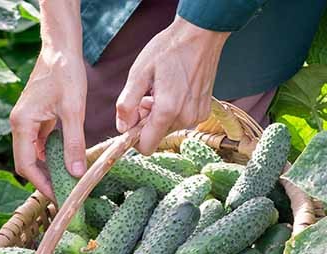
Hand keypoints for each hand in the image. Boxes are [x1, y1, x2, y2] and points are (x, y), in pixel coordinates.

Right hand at [10, 1, 86, 198]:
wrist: (60, 47)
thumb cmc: (65, 73)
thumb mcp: (73, 110)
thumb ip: (74, 143)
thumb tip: (76, 173)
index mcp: (22, 123)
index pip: (26, 165)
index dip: (41, 184)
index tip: (58, 196)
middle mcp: (18, 124)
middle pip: (26, 162)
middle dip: (43, 180)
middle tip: (63, 194)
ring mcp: (25, 121)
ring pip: (32, 154)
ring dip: (46, 169)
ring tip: (66, 181)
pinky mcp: (34, 118)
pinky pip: (39, 144)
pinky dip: (50, 155)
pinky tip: (65, 161)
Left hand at [116, 16, 229, 153]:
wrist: (200, 34)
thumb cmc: (168, 50)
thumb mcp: (138, 73)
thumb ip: (126, 104)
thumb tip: (122, 128)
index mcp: (167, 111)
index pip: (146, 147)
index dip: (134, 137)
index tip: (132, 118)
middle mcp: (185, 118)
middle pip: (156, 136)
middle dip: (146, 121)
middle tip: (147, 95)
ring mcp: (197, 115)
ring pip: (167, 128)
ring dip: (158, 114)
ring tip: (160, 90)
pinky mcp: (204, 110)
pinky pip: (180, 120)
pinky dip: (172, 110)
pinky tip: (173, 90)